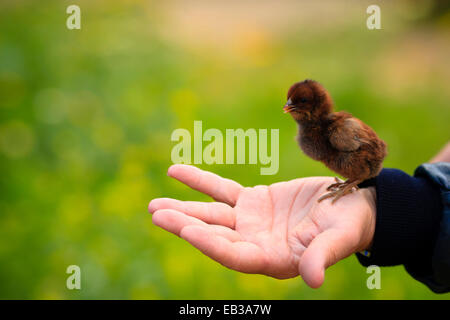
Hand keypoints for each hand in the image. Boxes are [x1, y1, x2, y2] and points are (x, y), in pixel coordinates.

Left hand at [148, 164, 375, 287]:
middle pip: (215, 235)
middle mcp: (256, 244)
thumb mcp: (340, 238)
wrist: (351, 205)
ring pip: (212, 215)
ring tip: (154, 206)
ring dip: (184, 208)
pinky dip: (200, 181)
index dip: (213, 244)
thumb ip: (322, 256)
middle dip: (185, 224)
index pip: (236, 256)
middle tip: (157, 214)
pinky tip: (176, 171)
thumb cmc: (350, 225)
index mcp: (274, 260)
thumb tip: (312, 281)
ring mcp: (251, 223)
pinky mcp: (252, 202)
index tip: (187, 231)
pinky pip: (222, 191)